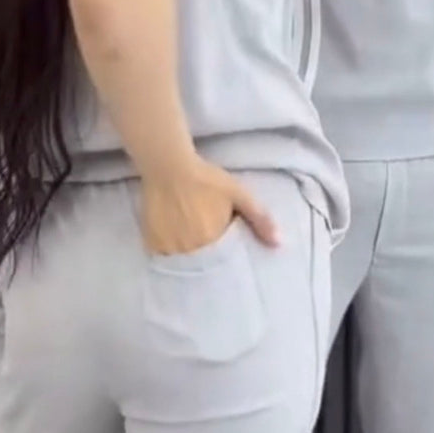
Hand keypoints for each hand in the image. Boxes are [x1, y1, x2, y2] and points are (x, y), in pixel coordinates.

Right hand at [140, 157, 279, 256]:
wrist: (169, 167)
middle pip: (202, 265)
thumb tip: (280, 243)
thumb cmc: (207, 179)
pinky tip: (174, 240)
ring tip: (190, 244)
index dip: (224, 259)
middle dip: (207, 260)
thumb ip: (260, 219)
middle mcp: (191, 249)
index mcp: (214, 240)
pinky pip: (164, 258)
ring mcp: (170, 248)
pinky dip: (170, 254)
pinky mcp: (153, 243)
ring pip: (183, 264)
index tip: (224, 253)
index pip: (223, 263)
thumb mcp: (239, 195)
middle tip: (205, 244)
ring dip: (188, 259)